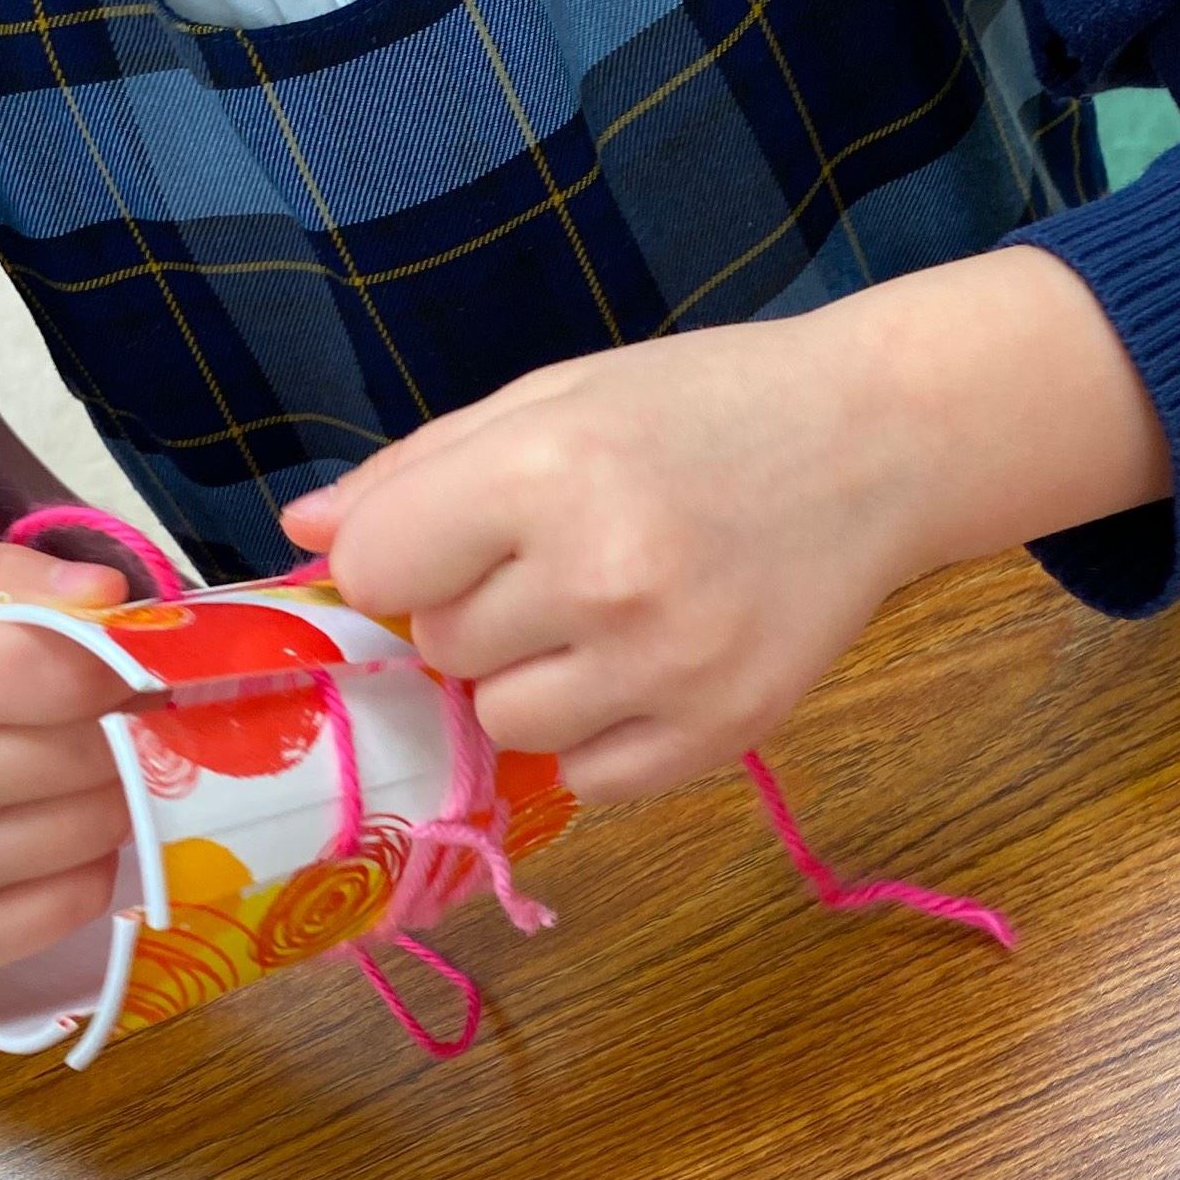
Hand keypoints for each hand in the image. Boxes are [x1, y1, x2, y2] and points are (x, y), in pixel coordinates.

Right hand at [0, 543, 144, 987]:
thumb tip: (109, 598)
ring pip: (92, 828)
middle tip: (108, 711)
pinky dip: (85, 860)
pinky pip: (74, 904)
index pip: (51, 670)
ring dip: (108, 790)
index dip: (115, 660)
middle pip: (82, 752)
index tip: (128, 658)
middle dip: (116, 724)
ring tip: (67, 764)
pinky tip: (43, 828)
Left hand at [283, 314, 918, 799]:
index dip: (404, 556)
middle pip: (444, 649)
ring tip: (610, 612)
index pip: (377, 569)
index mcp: (546, 472)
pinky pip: (587, 779)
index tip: (459, 534)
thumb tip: (302, 535)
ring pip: (504, 724)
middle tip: (566, 557)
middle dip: (480, 609)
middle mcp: (602, 577)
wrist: (878, 442)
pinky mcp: (721, 732)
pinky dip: (600, 735)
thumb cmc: (702, 407)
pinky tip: (652, 663)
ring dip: (532, 679)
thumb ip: (419, 469)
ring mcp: (667, 667)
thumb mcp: (554, 399)